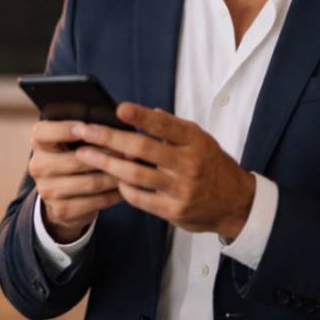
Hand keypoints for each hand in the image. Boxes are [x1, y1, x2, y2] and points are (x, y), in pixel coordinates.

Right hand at [29, 120, 122, 242]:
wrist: (61, 194)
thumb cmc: (73, 154)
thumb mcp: (71, 139)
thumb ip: (84, 130)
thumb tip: (112, 126)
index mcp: (38, 143)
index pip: (45, 132)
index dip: (65, 129)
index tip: (88, 126)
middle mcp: (38, 166)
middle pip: (76, 159)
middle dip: (107, 154)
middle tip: (130, 150)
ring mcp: (48, 190)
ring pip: (90, 182)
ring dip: (115, 175)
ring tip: (133, 168)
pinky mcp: (61, 209)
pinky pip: (94, 202)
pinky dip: (114, 194)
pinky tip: (127, 187)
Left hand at [72, 103, 255, 240]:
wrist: (235, 203)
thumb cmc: (211, 164)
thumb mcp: (200, 140)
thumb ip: (173, 128)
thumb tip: (146, 112)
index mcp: (195, 141)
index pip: (165, 125)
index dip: (141, 115)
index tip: (118, 108)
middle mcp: (189, 164)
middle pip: (142, 149)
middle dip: (109, 138)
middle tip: (84, 130)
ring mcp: (181, 189)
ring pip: (135, 174)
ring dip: (106, 163)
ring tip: (85, 154)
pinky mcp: (173, 211)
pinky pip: (139, 198)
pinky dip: (122, 186)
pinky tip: (111, 177)